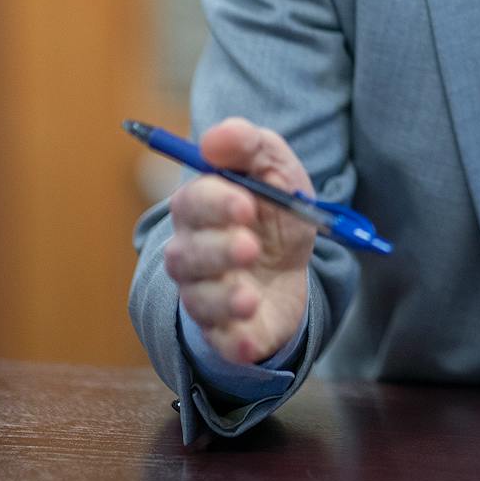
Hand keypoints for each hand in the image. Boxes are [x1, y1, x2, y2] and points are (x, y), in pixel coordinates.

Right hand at [163, 118, 314, 365]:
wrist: (291, 267)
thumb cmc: (273, 213)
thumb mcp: (275, 169)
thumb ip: (250, 145)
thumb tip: (216, 137)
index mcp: (201, 209)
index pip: (192, 204)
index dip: (215, 203)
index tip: (245, 203)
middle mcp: (192, 254)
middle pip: (188, 256)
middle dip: (217, 250)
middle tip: (249, 246)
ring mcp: (205, 296)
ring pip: (199, 300)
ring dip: (223, 297)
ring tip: (249, 296)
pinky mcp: (226, 333)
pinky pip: (221, 342)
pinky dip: (232, 343)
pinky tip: (245, 341)